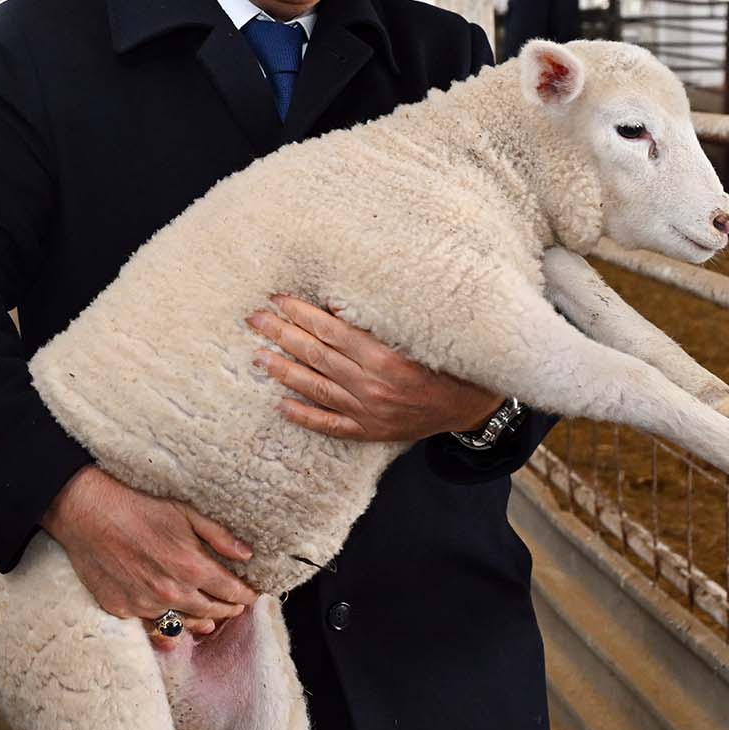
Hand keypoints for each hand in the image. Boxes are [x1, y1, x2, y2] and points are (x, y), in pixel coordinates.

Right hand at [41, 466, 256, 635]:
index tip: (252, 595)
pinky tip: (171, 621)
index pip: (231, 592)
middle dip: (227, 609)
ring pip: (184, 624)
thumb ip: (219, 536)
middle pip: (212, 612)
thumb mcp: (185, 513)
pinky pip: (151, 625)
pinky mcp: (122, 610)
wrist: (88, 513)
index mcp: (192, 567)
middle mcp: (172, 592)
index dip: (246, 595)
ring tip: (209, 622)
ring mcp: (146, 605)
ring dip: (200, 622)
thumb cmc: (137, 507)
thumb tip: (247, 554)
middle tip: (235, 607)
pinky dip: (164, 623)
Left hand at [249, 295, 505, 441]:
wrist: (474, 405)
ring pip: (316, 388)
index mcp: (385, 357)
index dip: (301, 313)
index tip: (278, 298)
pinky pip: (330, 425)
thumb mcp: (420, 332)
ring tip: (257, 356)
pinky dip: (304, 416)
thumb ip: (379, 321)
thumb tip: (334, 303)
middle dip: (282, 334)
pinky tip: (281, 406)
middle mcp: (373, 385)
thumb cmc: (449, 359)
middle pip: (316, 355)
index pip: (331, 330)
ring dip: (283, 371)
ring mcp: (369, 412)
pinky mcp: (370, 431)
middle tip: (255, 318)